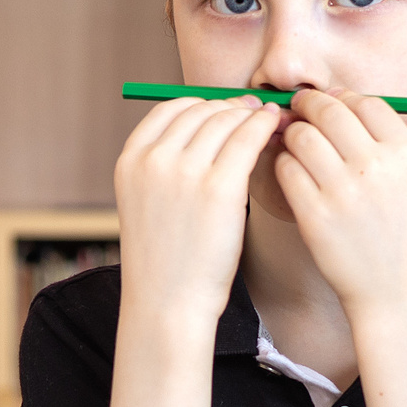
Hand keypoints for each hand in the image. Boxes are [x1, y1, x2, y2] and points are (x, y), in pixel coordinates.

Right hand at [113, 95, 280, 326]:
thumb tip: (212, 125)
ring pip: (227, 120)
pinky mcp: (219, 187)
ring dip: (251, 116)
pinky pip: (248, 138)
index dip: (203, 104)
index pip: (170, 109)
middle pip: (201, 110)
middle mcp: (153, 160)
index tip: (224, 111)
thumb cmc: (168, 257)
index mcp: (130, 160)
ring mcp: (185, 172)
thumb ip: (167, 164)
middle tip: (255, 112)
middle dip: (232, 108)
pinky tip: (275, 130)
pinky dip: (265, 127)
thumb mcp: (148, 202)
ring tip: (271, 121)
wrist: (168, 302)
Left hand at [273, 90, 406, 312]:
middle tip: (298, 111)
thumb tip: (342, 101)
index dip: (341, 97)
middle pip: (329, 111)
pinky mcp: (315, 215)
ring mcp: (343, 191)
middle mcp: (375, 166)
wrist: (401, 292)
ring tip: (294, 143)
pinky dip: (283, 164)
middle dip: (307, 106)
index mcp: (405, 153)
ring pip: (301, 137)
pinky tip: (291, 171)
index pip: (365, 102)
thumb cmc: (406, 234)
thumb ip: (384, 142)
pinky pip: (286, 170)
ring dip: (292, 134)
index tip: (329, 104)